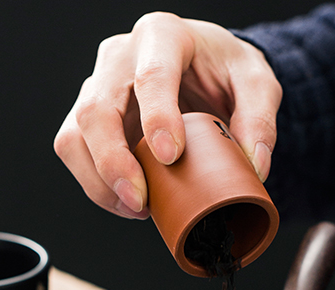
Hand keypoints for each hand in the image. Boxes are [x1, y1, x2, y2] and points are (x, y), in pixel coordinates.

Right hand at [53, 12, 281, 218]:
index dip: (157, 117)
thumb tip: (253, 166)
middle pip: (96, 109)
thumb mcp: (256, 83)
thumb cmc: (223, 70)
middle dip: (113, 162)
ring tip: (137, 207)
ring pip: (74, 135)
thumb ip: (259, 119)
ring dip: (99, 181)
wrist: (204, 69)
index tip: (170, 157)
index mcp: (162, 36)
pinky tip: (128, 201)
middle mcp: (119, 57)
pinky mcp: (88, 119)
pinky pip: (76, 153)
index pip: (151, 74)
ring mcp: (97, 87)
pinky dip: (97, 185)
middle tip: (140, 199)